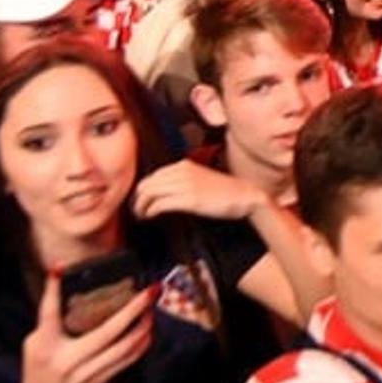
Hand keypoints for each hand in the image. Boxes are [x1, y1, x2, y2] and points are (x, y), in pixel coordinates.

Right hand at [11, 275, 155, 382]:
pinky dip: (140, 344)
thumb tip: (65, 288)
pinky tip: (147, 330)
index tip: (60, 268)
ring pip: (125, 348)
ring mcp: (88, 373)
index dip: (54, 288)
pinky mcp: (101, 381)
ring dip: (143, 326)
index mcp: (46, 347)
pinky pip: (127, 360)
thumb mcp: (35, 344)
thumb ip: (50, 320)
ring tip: (151, 307)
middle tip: (148, 291)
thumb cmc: (37, 374)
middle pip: (108, 331)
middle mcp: (70, 360)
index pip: (50, 313)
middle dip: (133, 308)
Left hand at [133, 160, 265, 220]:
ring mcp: (185, 185)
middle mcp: (181, 172)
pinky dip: (151, 211)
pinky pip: (160, 204)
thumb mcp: (199, 179)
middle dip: (137, 198)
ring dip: (141, 207)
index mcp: (182, 165)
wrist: (244, 195)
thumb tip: (162, 193)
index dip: (142, 190)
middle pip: (146, 183)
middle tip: (137, 211)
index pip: (152, 175)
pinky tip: (151, 217)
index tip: (140, 201)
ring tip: (141, 216)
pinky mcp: (189, 199)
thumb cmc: (224, 191)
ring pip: (149, 193)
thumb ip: (181, 181)